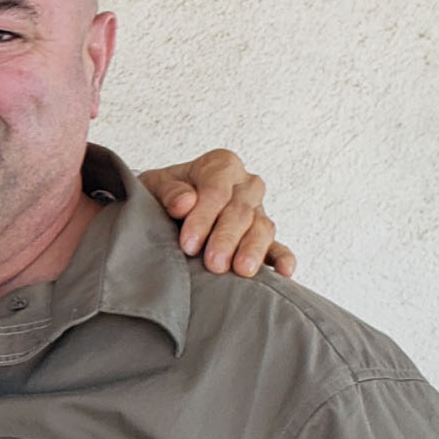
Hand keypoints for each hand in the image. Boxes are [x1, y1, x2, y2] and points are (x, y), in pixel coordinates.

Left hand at [141, 149, 295, 278]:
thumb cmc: (163, 195)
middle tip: (214, 264)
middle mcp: (245, 185)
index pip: (216, 190)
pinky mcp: (264, 237)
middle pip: (240, 211)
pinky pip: (278, 247)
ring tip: (242, 270)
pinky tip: (283, 272)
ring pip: (262, 228)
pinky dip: (283, 259)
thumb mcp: (155, 186)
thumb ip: (168, 191)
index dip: (204, 217)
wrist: (166, 207)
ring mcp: (258, 211)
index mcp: (221, 166)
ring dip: (252, 250)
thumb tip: (185, 203)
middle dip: (226, 239)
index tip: (188, 243)